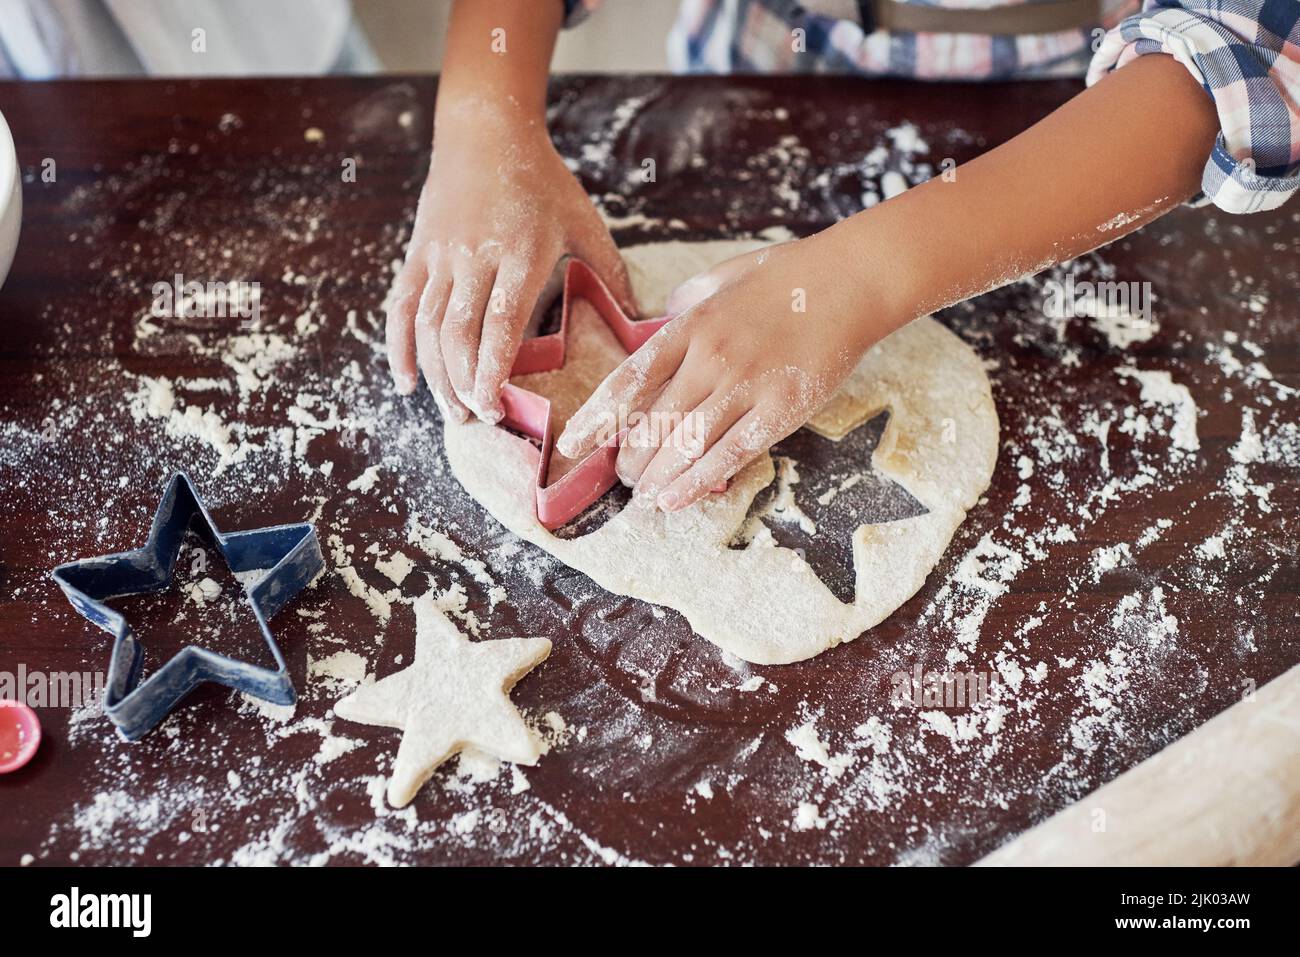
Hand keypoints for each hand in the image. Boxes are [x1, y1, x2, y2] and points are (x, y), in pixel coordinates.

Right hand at [385, 110, 634, 422]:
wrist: (486, 133)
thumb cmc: (543, 181)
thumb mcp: (584, 222)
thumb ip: (610, 273)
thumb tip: (642, 322)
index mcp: (521, 252)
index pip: (500, 322)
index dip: (491, 369)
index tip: (494, 407)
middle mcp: (475, 257)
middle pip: (458, 333)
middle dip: (464, 384)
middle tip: (477, 421)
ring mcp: (441, 256)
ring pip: (427, 326)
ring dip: (436, 375)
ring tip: (452, 412)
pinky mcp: (418, 254)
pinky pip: (401, 307)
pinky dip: (399, 348)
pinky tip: (408, 382)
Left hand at [555, 229, 900, 511]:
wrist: (849, 282)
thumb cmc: (786, 277)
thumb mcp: (721, 279)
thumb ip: (685, 304)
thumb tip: (658, 323)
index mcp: (689, 327)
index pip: (628, 382)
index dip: (596, 418)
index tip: (572, 445)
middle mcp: (709, 359)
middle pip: (652, 423)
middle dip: (629, 459)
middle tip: (623, 476)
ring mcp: (745, 386)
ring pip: (684, 446)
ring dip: (656, 480)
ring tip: (643, 497)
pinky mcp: (779, 411)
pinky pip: (728, 455)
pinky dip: (695, 483)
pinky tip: (673, 501)